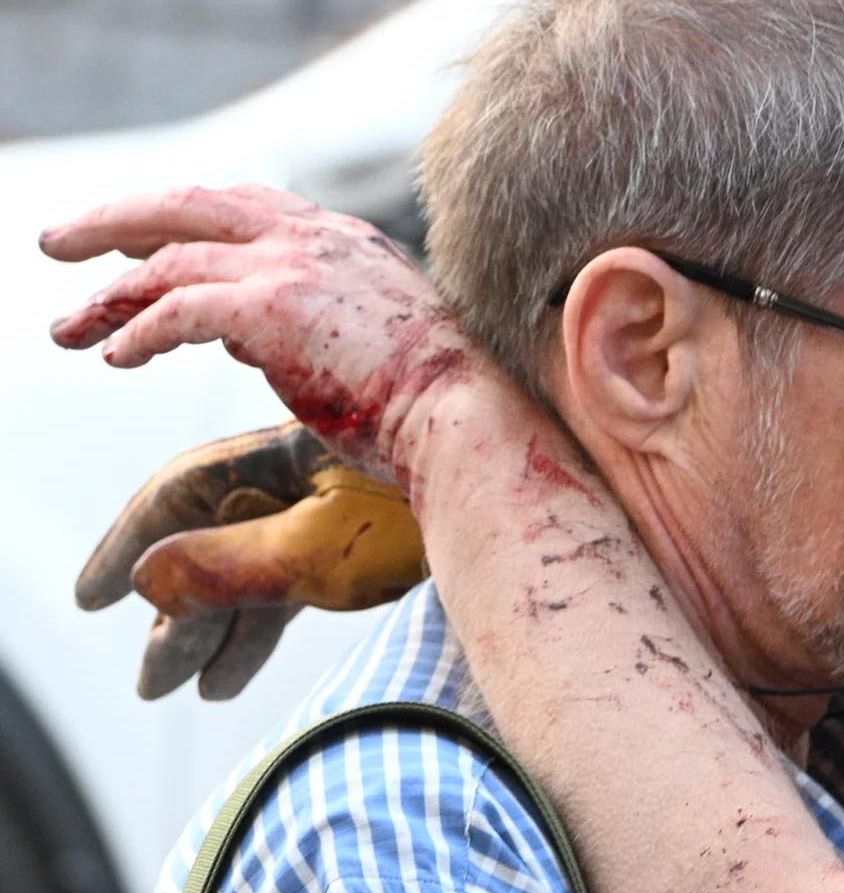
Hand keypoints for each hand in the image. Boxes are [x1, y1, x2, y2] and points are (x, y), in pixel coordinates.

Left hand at [40, 184, 488, 486]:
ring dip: (111, 294)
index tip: (139, 238)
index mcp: (346, 242)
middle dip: (117, 221)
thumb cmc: (427, 404)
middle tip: (62, 243)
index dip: (184, 217)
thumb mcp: (360, 343)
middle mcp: (317, 239)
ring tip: (69, 326)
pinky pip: (178, 309)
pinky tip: (116, 355)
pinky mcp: (273, 307)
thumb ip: (297, 325)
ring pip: (172, 257)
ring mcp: (294, 267)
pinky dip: (138, 331)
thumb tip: (234, 335)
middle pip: (191, 205)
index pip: (247, 206)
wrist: (464, 418)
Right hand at [78, 422, 426, 698]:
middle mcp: (310, 472)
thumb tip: (142, 583)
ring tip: (178, 687)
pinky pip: (296, 585)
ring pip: (254, 568)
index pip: (188, 490)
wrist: (530, 501)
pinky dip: (261, 630)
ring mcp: (342, 507)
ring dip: (213, 628)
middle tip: (149, 676)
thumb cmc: (435, 509)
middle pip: (217, 538)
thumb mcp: (322, 549)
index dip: (133, 542)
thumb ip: (231, 567)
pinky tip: (227, 681)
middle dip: (177, 609)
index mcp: (290, 450)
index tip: (94, 596)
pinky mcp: (372, 542)